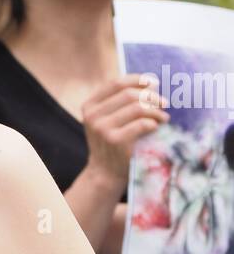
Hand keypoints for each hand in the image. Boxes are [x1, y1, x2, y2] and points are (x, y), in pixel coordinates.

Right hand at [81, 74, 168, 189]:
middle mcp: (93, 116)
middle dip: (151, 96)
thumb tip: (151, 84)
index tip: (154, 83)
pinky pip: (142, 124)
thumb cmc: (113, 143)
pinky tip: (157, 126)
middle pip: (129, 94)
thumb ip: (121, 102)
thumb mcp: (108, 120)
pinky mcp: (115, 141)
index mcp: (90, 106)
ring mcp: (102, 129)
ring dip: (156, 111)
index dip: (137, 80)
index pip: (116, 84)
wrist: (105, 173)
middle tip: (164, 103)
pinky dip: (154, 122)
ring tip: (163, 117)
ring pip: (137, 108)